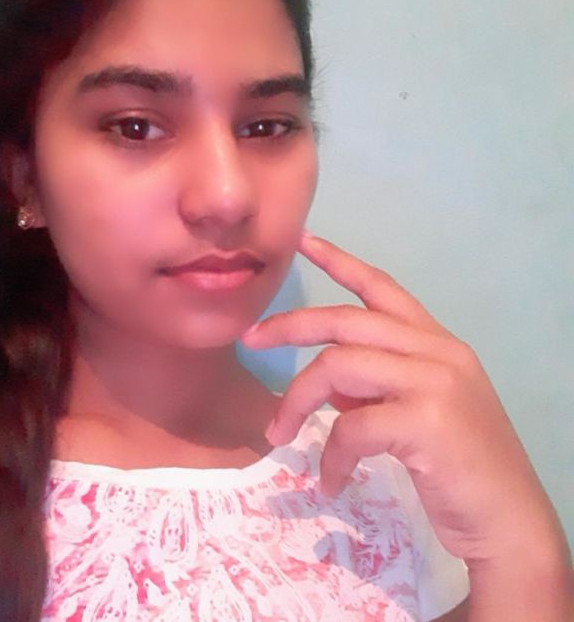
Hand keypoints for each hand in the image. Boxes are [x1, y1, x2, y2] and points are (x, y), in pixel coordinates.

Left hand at [240, 230, 568, 568]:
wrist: (508, 518)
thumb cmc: (460, 466)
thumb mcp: (417, 411)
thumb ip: (376, 387)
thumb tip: (330, 385)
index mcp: (435, 342)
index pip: (382, 287)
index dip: (339, 261)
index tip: (303, 240)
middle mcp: (437, 350)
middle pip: (345, 321)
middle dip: (290, 327)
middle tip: (250, 340)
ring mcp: (434, 382)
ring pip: (338, 367)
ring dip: (297, 401)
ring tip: (279, 435)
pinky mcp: (427, 420)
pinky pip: (351, 426)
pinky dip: (331, 455)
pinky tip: (331, 481)